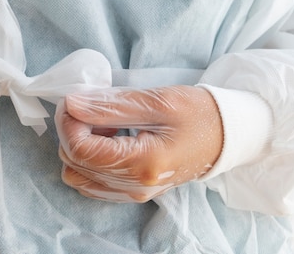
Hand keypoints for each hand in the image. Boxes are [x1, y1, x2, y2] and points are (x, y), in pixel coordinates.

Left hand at [55, 86, 222, 201]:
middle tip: (89, 105)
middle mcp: (134, 187)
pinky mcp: (132, 192)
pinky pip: (91, 181)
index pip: (80, 150)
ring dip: (79, 145)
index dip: (67, 122)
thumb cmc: (198, 114)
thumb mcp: (158, 101)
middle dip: (71, 131)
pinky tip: (107, 138)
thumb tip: (72, 104)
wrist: (226, 135)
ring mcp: (133, 193)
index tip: (74, 100)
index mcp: (143, 164)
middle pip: (74, 163)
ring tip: (102, 124)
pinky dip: (89, 158)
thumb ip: (111, 105)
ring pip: (77, 174)